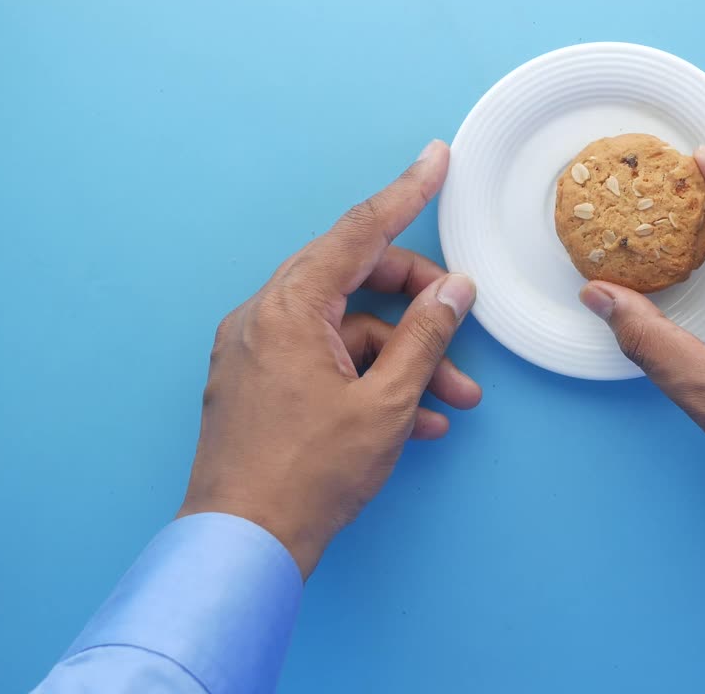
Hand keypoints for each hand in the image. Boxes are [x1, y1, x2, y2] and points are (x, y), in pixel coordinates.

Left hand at [178, 140, 479, 577]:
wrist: (243, 546)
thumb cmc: (308, 476)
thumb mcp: (385, 404)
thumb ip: (425, 337)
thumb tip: (454, 292)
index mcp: (288, 308)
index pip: (357, 232)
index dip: (405, 194)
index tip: (436, 159)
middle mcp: (263, 317)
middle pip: (353, 279)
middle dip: (416, 302)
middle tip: (460, 314)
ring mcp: (257, 352)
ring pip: (345, 330)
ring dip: (403, 358)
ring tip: (455, 400)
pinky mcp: (259, 385)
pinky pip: (323, 362)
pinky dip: (369, 380)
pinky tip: (416, 423)